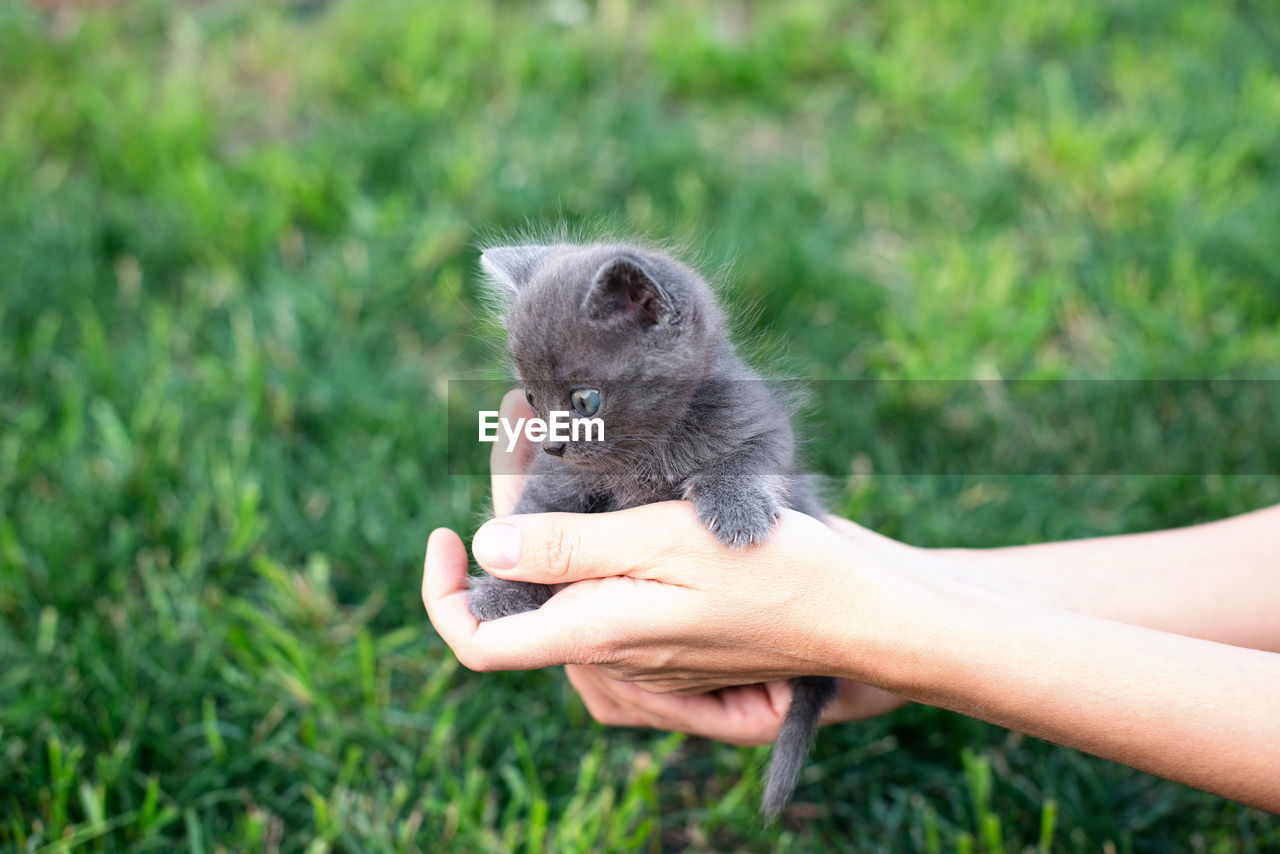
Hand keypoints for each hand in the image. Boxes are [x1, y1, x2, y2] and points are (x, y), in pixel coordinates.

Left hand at [422, 389, 906, 744]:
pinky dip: (591, 535)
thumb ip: (568, 550)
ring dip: (550, 516)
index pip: (481, 641)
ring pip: (565, 584)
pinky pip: (607, 588)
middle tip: (520, 426)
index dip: (444, 594)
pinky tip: (607, 477)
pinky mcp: (670, 628)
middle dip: (509, 512)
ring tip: (551, 432)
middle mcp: (610, 648)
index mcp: (596, 631)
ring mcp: (641, 644)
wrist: (858, 611)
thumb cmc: (770, 571)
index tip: (447, 532)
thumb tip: (486, 548)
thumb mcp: (661, 543)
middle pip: (523, 593)